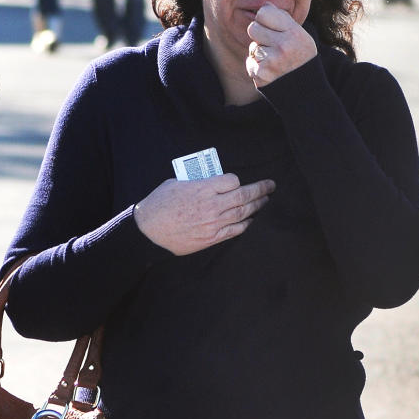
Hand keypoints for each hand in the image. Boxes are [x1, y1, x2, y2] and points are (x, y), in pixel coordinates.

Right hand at [133, 174, 274, 254]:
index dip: (236, 180)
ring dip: (257, 206)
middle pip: (243, 195)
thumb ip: (195, 183)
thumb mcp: (175, 184)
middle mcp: (211, 205)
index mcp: (202, 188)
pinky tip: (251, 220)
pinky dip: (245, 224)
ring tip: (266, 201)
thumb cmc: (158, 205)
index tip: (236, 181)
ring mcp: (213, 223)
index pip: (232, 180)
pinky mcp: (211, 238)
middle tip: (271, 186)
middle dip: (260, 190)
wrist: (148, 232)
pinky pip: (235, 230)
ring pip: (243, 213)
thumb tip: (208, 182)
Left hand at [246, 3, 316, 87]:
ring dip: (259, 53)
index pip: (264, 13)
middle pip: (252, 28)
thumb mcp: (300, 36)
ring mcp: (271, 61)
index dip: (264, 19)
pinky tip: (270, 70)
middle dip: (259, 35)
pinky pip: (249, 62)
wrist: (305, 91)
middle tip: (272, 45)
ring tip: (275, 60)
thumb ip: (283, 20)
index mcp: (294, 33)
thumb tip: (265, 4)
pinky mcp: (261, 74)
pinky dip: (256, 66)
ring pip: (252, 47)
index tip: (271, 27)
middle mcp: (284, 46)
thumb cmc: (301, 58)